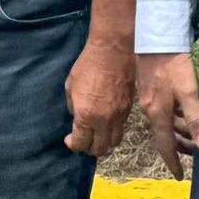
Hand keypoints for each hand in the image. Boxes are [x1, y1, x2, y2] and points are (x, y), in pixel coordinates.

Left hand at [64, 38, 135, 158]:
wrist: (113, 50)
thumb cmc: (88, 65)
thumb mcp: (71, 86)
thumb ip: (73, 106)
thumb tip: (77, 116)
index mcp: (86, 116)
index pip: (80, 144)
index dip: (73, 145)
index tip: (70, 139)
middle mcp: (104, 120)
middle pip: (99, 149)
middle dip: (89, 148)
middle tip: (84, 139)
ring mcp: (119, 115)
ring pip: (114, 141)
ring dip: (104, 141)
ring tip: (98, 133)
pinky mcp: (129, 107)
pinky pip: (122, 127)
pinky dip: (114, 129)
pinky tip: (108, 120)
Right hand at [137, 51, 198, 178]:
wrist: (156, 37)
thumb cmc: (173, 63)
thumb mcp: (188, 91)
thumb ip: (196, 117)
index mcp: (158, 113)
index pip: (165, 146)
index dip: (173, 161)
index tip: (180, 175)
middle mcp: (152, 109)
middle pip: (165, 135)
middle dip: (178, 147)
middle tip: (194, 154)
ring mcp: (151, 98)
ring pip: (165, 122)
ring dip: (178, 132)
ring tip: (193, 136)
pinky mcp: (153, 87)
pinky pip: (164, 111)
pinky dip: (175, 118)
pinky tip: (184, 113)